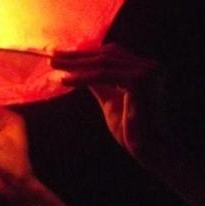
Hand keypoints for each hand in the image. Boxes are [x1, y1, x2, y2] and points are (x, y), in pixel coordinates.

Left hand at [51, 43, 165, 160]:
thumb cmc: (133, 132)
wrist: (151, 152)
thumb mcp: (111, 101)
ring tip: (54, 65)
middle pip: (107, 54)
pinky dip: (82, 77)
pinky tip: (64, 80)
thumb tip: (79, 70)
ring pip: (103, 63)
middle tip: (53, 55)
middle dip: (78, 55)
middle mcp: (151, 66)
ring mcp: (148, 71)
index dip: (86, 53)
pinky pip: (103, 75)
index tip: (63, 55)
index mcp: (147, 69)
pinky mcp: (140, 80)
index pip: (112, 54)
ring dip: (76, 64)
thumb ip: (100, 84)